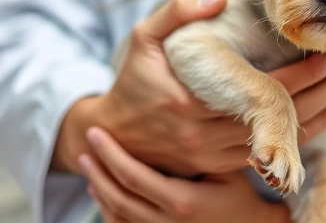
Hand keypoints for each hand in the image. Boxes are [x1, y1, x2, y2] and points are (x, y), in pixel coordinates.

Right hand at [52, 0, 325, 175]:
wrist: (113, 134)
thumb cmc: (132, 81)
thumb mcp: (142, 39)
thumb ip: (175, 12)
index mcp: (194, 104)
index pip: (268, 88)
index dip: (306, 69)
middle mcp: (209, 137)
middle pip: (286, 115)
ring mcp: (217, 156)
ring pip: (284, 139)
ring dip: (322, 111)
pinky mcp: (221, 166)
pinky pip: (272, 151)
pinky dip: (301, 132)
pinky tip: (323, 111)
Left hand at [79, 126, 290, 222]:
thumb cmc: (242, 197)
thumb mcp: (227, 171)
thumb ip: (205, 150)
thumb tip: (188, 113)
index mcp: (182, 201)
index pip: (134, 177)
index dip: (111, 154)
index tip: (95, 134)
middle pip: (118, 197)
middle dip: (98, 171)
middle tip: (84, 149)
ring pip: (118, 215)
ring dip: (100, 190)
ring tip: (89, 167)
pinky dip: (110, 211)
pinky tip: (102, 194)